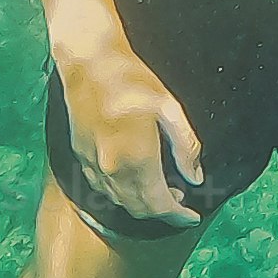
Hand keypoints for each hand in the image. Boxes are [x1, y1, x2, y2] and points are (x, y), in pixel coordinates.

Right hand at [58, 40, 211, 226]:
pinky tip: (133, 182)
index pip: (159, 204)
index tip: (192, 216)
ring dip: (140, 205)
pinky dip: (120, 195)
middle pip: (138, 209)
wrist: (88, 62)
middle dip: (161, 212)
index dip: (178, 215)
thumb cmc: (132, 79)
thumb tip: (196, 178)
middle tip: (180, 202)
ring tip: (161, 191)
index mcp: (136, 159)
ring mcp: (92, 165)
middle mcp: (111, 169)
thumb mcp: (170, 108)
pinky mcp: (80, 156)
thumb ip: (185, 147)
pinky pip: (102, 189)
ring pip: (119, 202)